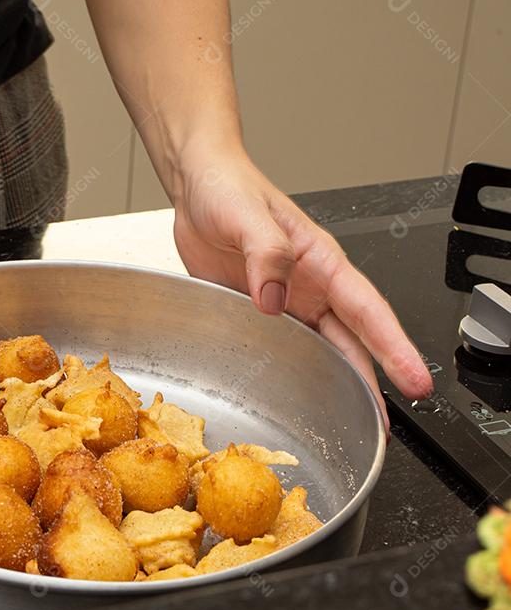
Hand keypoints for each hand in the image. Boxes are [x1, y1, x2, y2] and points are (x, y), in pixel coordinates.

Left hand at [169, 145, 432, 422]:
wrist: (195, 185)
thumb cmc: (227, 187)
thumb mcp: (246, 215)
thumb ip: (264, 254)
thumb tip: (272, 298)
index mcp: (319, 261)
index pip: (368, 310)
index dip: (393, 347)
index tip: (415, 380)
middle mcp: (309, 284)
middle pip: (352, 341)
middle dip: (373, 382)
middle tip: (384, 424)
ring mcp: (285, 299)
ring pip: (321, 348)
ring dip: (337, 383)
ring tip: (350, 420)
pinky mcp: (255, 307)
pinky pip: (279, 345)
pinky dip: (292, 371)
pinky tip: (295, 394)